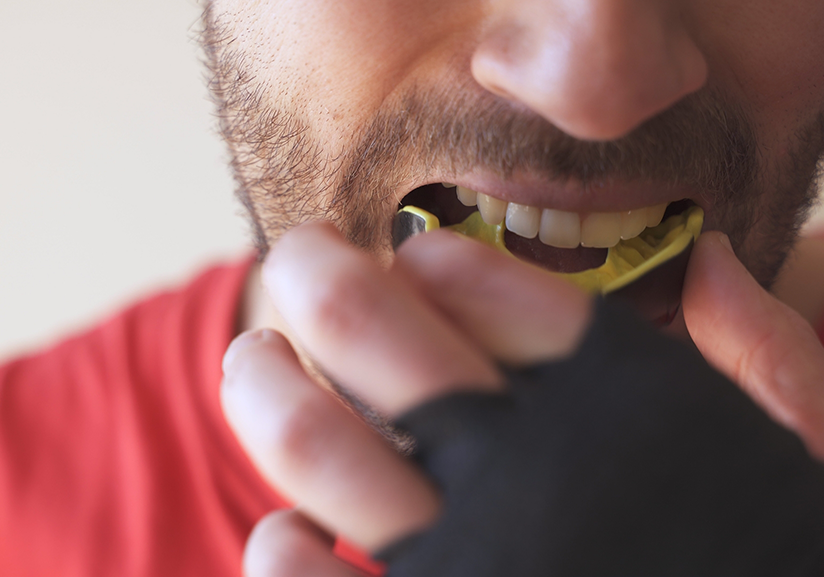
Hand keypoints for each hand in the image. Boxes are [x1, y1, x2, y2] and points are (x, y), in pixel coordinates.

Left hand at [221, 224, 823, 575]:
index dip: (444, 264)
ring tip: (254, 358)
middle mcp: (537, 475)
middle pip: (378, 335)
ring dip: (267, 387)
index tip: (417, 253)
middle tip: (299, 255)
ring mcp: (477, 564)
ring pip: (318, 447)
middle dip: (318, 275)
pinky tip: (285, 533)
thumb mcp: (802, 456)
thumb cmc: (770, 558)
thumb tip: (712, 263)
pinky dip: (281, 551)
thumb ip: (769, 362)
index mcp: (629, 412)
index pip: (500, 293)